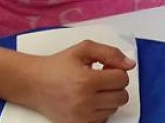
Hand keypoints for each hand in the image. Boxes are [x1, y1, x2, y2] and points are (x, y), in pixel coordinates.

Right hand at [19, 41, 134, 122]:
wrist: (34, 83)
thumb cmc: (57, 65)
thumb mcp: (83, 49)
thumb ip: (110, 53)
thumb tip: (130, 64)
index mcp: (86, 81)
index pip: (121, 78)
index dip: (116, 70)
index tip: (105, 68)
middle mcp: (85, 102)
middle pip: (121, 96)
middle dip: (114, 85)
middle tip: (100, 78)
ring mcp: (82, 117)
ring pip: (114, 108)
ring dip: (108, 98)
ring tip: (92, 89)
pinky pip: (103, 119)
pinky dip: (100, 110)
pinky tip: (88, 100)